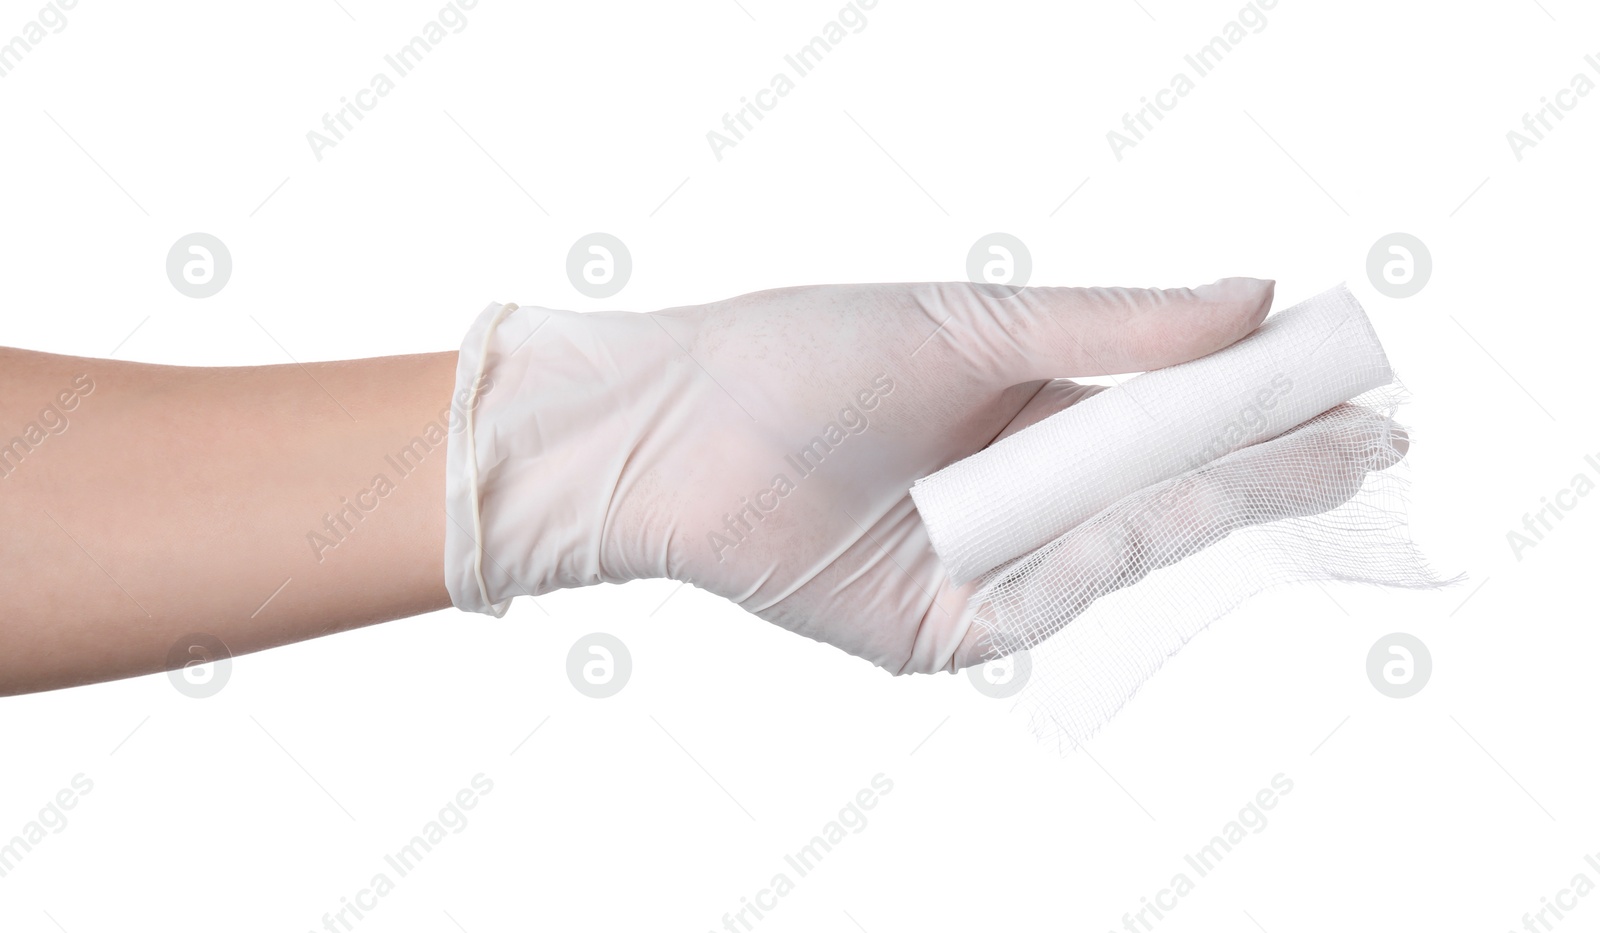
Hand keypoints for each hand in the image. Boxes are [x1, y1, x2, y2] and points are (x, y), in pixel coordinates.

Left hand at [458, 279, 1287, 672]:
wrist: (674, 425)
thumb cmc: (802, 355)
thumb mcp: (976, 322)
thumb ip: (1115, 323)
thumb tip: (1253, 293)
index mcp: (1030, 411)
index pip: (1173, 416)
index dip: (1262, 404)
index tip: (1350, 384)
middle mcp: (1018, 495)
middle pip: (1166, 490)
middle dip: (1269, 467)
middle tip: (1371, 444)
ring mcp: (987, 568)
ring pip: (1122, 548)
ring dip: (1209, 504)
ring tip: (1300, 458)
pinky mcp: (946, 633)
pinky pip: (1047, 606)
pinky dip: (1098, 561)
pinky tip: (1156, 513)